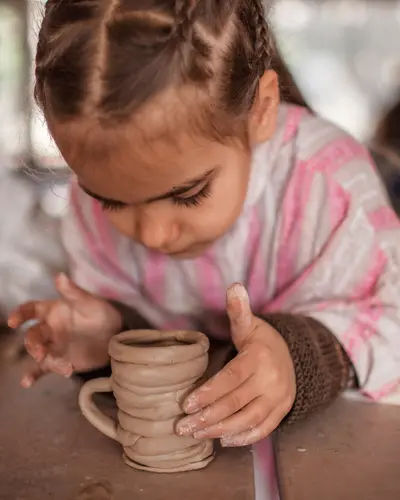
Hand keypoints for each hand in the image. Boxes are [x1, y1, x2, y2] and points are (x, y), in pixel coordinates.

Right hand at [8, 273, 122, 387]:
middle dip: (32, 344)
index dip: (20, 314)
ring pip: (38, 353)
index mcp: (52, 312)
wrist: (115, 336)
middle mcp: (49, 329)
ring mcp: (53, 346)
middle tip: (40, 352)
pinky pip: (43, 369)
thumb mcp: (90, 302)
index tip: (14, 321)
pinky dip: (33, 375)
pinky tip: (26, 382)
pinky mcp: (59, 361)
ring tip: (61, 367)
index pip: (31, 310)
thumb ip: (73, 292)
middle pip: (32, 335)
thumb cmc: (101, 314)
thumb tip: (59, 276)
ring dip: (41, 360)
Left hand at [176, 284, 295, 446]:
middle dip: (208, 417)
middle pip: (237, 403)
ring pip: (248, 419)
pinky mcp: (281, 411)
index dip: (209, 392)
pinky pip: (263, 429)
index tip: (186, 404)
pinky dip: (244, 438)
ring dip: (221, 430)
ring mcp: (279, 398)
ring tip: (196, 434)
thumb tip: (234, 286)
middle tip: (182, 426)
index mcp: (259, 358)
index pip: (232, 378)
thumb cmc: (262, 341)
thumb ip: (238, 310)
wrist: (295, 356)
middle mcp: (272, 380)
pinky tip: (222, 441)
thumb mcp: (250, 324)